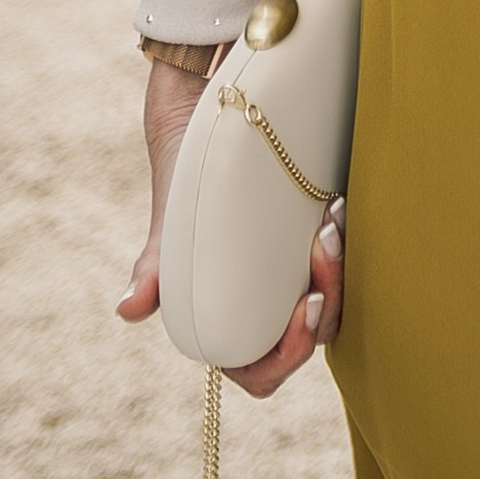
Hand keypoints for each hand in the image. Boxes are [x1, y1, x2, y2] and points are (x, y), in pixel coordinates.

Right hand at [117, 58, 346, 396]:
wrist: (205, 107)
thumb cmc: (183, 172)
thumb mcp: (172, 221)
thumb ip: (157, 267)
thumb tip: (129, 311)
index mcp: (230, 317)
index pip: (261, 370)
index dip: (285, 357)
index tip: (304, 308)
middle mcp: (269, 297)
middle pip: (309, 336)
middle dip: (327, 301)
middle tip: (324, 250)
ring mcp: (297, 266)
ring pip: (334, 298)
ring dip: (340, 270)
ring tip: (331, 223)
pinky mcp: (319, 230)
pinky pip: (350, 256)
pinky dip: (348, 243)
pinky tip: (340, 208)